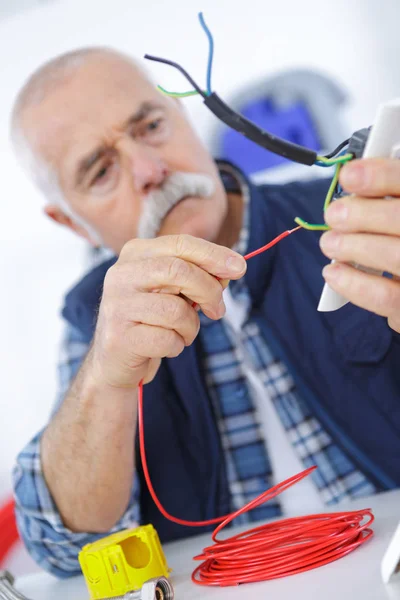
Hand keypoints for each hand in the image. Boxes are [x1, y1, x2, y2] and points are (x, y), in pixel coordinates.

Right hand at [89, 234, 246, 387]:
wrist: (115, 359)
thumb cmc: (152, 318)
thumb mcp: (175, 290)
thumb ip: (199, 275)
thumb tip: (233, 268)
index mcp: (136, 253)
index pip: (181, 244)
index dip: (214, 255)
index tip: (240, 268)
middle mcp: (121, 274)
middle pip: (180, 271)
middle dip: (209, 291)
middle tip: (218, 311)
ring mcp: (116, 305)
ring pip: (176, 310)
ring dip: (190, 327)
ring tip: (182, 333)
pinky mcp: (118, 337)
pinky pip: (167, 339)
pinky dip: (176, 346)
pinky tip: (164, 346)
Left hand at [320, 158, 399, 332]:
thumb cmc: (399, 238)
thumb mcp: (398, 214)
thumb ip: (389, 197)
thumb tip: (354, 179)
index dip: (383, 175)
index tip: (349, 175)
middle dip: (361, 214)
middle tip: (334, 215)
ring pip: (394, 256)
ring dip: (352, 247)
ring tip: (329, 243)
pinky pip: (384, 296)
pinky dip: (352, 284)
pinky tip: (333, 272)